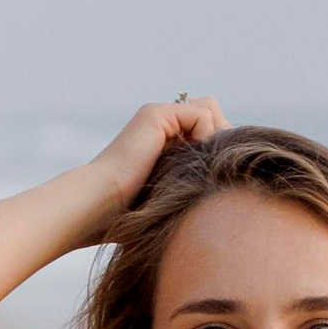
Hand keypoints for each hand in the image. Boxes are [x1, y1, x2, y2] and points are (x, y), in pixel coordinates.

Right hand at [92, 95, 226, 208]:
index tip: (218, 180)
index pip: (209, 130)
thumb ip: (193, 186)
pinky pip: (202, 114)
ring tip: (204, 168)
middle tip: (216, 174)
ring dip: (216, 139)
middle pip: (213, 116)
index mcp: (163, 142)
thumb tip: (228, 186)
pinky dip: (206, 137)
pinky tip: (191, 164)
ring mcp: (158, 116)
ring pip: (210, 110)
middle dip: (222, 143)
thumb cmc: (128, 217)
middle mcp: (160, 124)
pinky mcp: (156, 115)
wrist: (99, 208)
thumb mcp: (171, 201)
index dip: (220, 152)